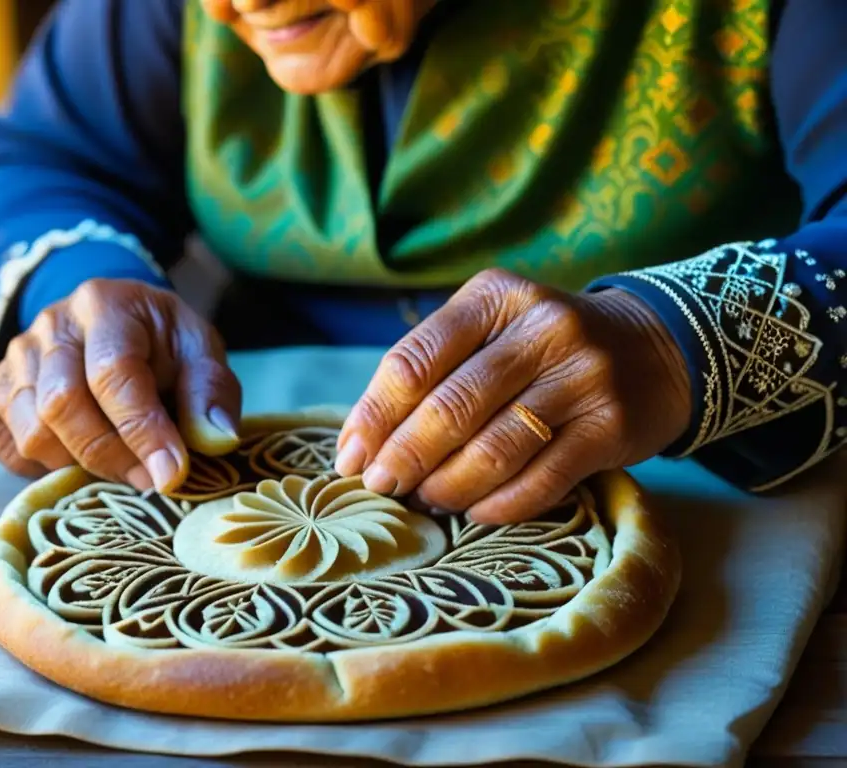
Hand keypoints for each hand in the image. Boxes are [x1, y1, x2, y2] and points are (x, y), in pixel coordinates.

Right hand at [0, 279, 240, 491]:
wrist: (115, 325)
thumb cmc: (163, 345)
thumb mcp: (200, 352)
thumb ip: (211, 392)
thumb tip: (218, 439)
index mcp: (105, 305)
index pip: (113, 373)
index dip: (143, 430)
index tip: (172, 475)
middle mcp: (50, 326)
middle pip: (62, 406)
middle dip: (112, 456)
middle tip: (152, 480)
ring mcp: (15, 359)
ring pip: (31, 433)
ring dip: (79, 466)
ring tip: (122, 465)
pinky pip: (5, 446)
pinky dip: (41, 468)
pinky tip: (80, 458)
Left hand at [334, 269, 691, 523]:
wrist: (653, 348)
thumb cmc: (542, 347)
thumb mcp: (491, 328)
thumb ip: (433, 369)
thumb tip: (362, 443)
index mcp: (494, 296)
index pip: (414, 361)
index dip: (373, 416)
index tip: (350, 457)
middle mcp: (542, 328)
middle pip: (450, 407)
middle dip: (403, 456)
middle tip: (380, 487)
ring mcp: (582, 377)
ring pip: (494, 448)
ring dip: (447, 486)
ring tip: (424, 499)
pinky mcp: (612, 426)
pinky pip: (541, 480)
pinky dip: (497, 504)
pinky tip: (473, 512)